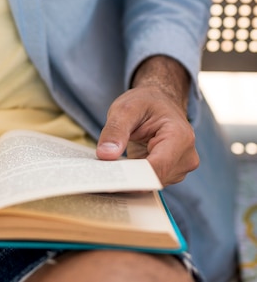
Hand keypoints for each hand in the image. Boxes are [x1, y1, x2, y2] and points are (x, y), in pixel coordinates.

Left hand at [95, 56, 199, 185]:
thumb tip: (105, 155)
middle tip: (100, 177)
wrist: (159, 102)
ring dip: (128, 180)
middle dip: (127, 179)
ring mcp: (179, 167)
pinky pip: (148, 182)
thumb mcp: (125, 108)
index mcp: (179, 137)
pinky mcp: (169, 173)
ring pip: (150, 184)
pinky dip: (132, 178)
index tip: (110, 180)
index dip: (133, 177)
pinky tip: (116, 172)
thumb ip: (115, 130)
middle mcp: (186, 156)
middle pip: (154, 178)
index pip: (158, 166)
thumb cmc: (145, 102)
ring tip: (107, 172)